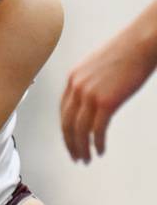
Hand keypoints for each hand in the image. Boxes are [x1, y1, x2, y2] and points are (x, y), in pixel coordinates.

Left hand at [61, 34, 154, 161]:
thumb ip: (90, 82)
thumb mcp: (98, 67)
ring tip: (86, 160)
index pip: (63, 111)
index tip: (71, 141)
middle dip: (70, 143)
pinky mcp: (106, 101)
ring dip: (82, 148)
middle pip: (67, 123)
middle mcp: (76, 87)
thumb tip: (93, 99)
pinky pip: (97, 129)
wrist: (141, 43)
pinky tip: (101, 152)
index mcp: (73, 78)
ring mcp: (90, 94)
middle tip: (76, 158)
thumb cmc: (125, 53)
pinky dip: (97, 143)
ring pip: (79, 130)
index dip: (66, 129)